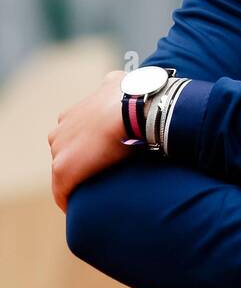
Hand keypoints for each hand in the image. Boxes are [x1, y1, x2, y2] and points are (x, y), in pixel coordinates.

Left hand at [48, 70, 130, 211]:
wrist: (133, 107)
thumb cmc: (130, 96)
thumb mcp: (116, 81)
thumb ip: (111, 84)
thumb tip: (117, 80)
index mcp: (70, 115)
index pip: (71, 138)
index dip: (85, 150)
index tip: (98, 160)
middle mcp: (59, 131)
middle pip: (65, 155)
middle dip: (80, 166)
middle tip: (99, 179)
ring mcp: (60, 150)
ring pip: (64, 173)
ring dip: (76, 182)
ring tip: (92, 195)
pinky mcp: (64, 169)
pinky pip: (62, 192)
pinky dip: (68, 201)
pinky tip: (78, 208)